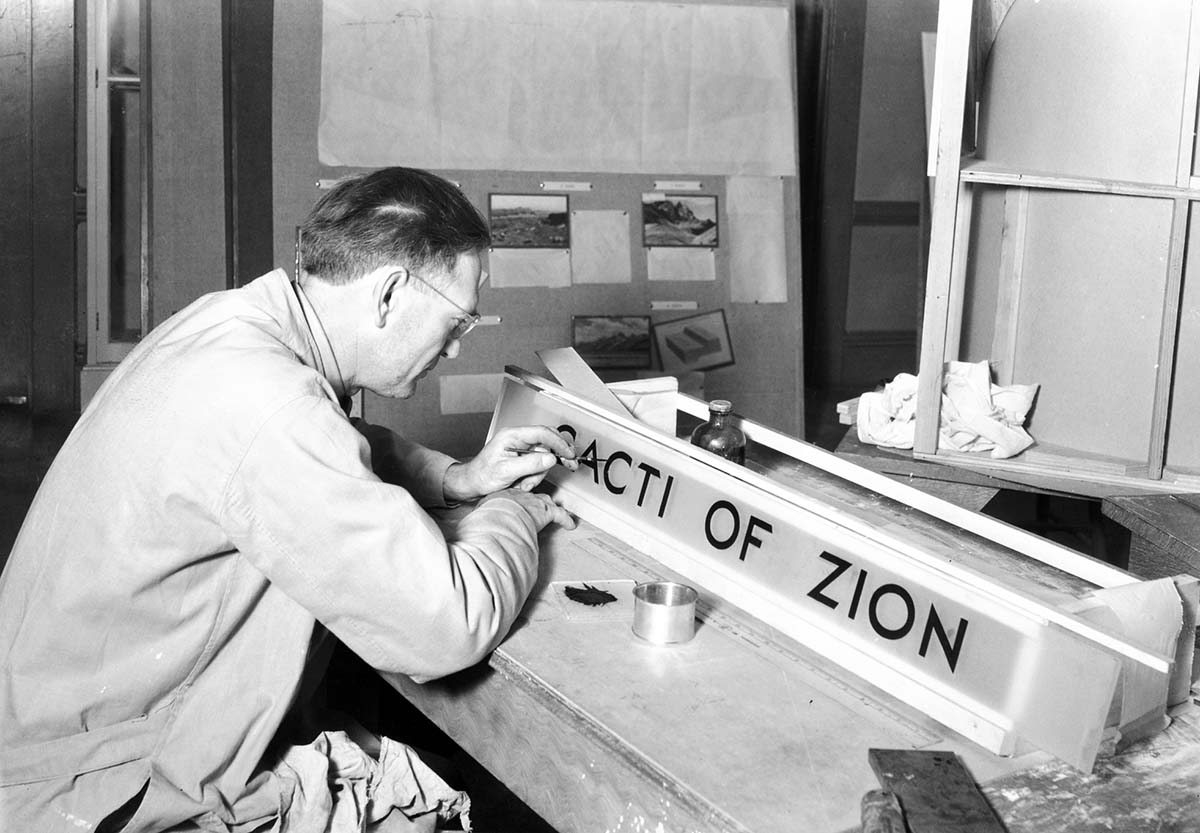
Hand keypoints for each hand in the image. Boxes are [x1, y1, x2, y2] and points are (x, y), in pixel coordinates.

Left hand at [443, 425, 578, 502]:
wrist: (471, 484)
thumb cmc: (481, 475)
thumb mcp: (506, 471)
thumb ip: (529, 464)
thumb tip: (550, 458)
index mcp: (512, 436)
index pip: (542, 433)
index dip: (559, 443)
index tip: (569, 454)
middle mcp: (518, 439)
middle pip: (547, 442)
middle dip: (557, 456)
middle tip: (570, 464)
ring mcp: (520, 449)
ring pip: (544, 458)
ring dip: (537, 474)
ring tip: (523, 484)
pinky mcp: (522, 459)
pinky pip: (537, 466)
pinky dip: (533, 477)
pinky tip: (522, 484)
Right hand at [480, 488, 576, 531]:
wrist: (501, 515)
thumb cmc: (490, 516)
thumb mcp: (482, 513)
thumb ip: (483, 516)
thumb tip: (475, 526)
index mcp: (506, 494)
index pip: (516, 494)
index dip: (520, 500)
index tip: (520, 503)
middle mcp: (523, 495)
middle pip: (533, 495)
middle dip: (537, 500)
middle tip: (539, 505)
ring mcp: (535, 502)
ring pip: (547, 502)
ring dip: (551, 507)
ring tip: (555, 511)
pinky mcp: (546, 511)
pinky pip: (560, 515)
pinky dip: (566, 520)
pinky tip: (570, 524)